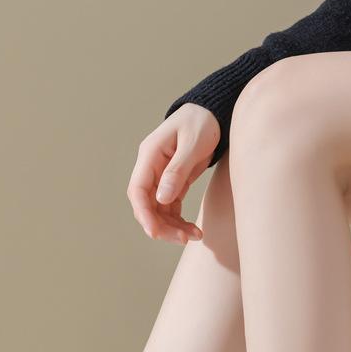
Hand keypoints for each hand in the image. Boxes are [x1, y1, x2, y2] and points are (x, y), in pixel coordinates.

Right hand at [126, 103, 219, 243]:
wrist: (212, 113)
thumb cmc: (202, 122)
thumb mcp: (193, 144)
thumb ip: (177, 170)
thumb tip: (162, 198)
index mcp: (150, 155)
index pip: (138, 189)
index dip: (143, 213)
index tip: (154, 233)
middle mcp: (151, 167)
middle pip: (146, 204)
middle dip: (161, 225)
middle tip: (184, 239)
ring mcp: (161, 176)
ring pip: (158, 209)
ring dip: (172, 226)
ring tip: (195, 236)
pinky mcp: (173, 182)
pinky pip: (170, 207)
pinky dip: (179, 220)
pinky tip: (194, 230)